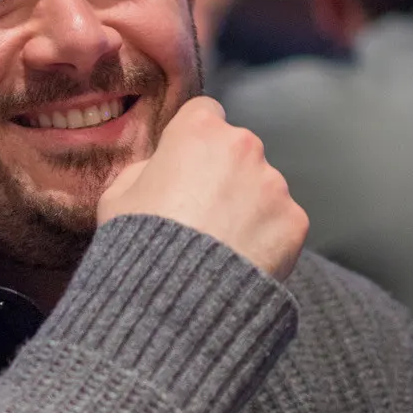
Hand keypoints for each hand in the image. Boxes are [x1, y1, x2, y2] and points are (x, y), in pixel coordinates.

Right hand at [97, 95, 307, 281]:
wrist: (177, 298)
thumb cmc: (139, 243)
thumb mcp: (117, 196)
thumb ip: (144, 169)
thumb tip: (159, 169)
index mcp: (199, 130)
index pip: (204, 114)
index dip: (193, 140)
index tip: (186, 164)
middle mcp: (245, 146)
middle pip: (238, 150)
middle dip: (225, 174)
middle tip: (201, 214)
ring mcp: (274, 184)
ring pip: (263, 187)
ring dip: (247, 207)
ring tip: (219, 245)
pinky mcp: (295, 220)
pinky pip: (280, 222)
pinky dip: (266, 238)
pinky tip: (240, 260)